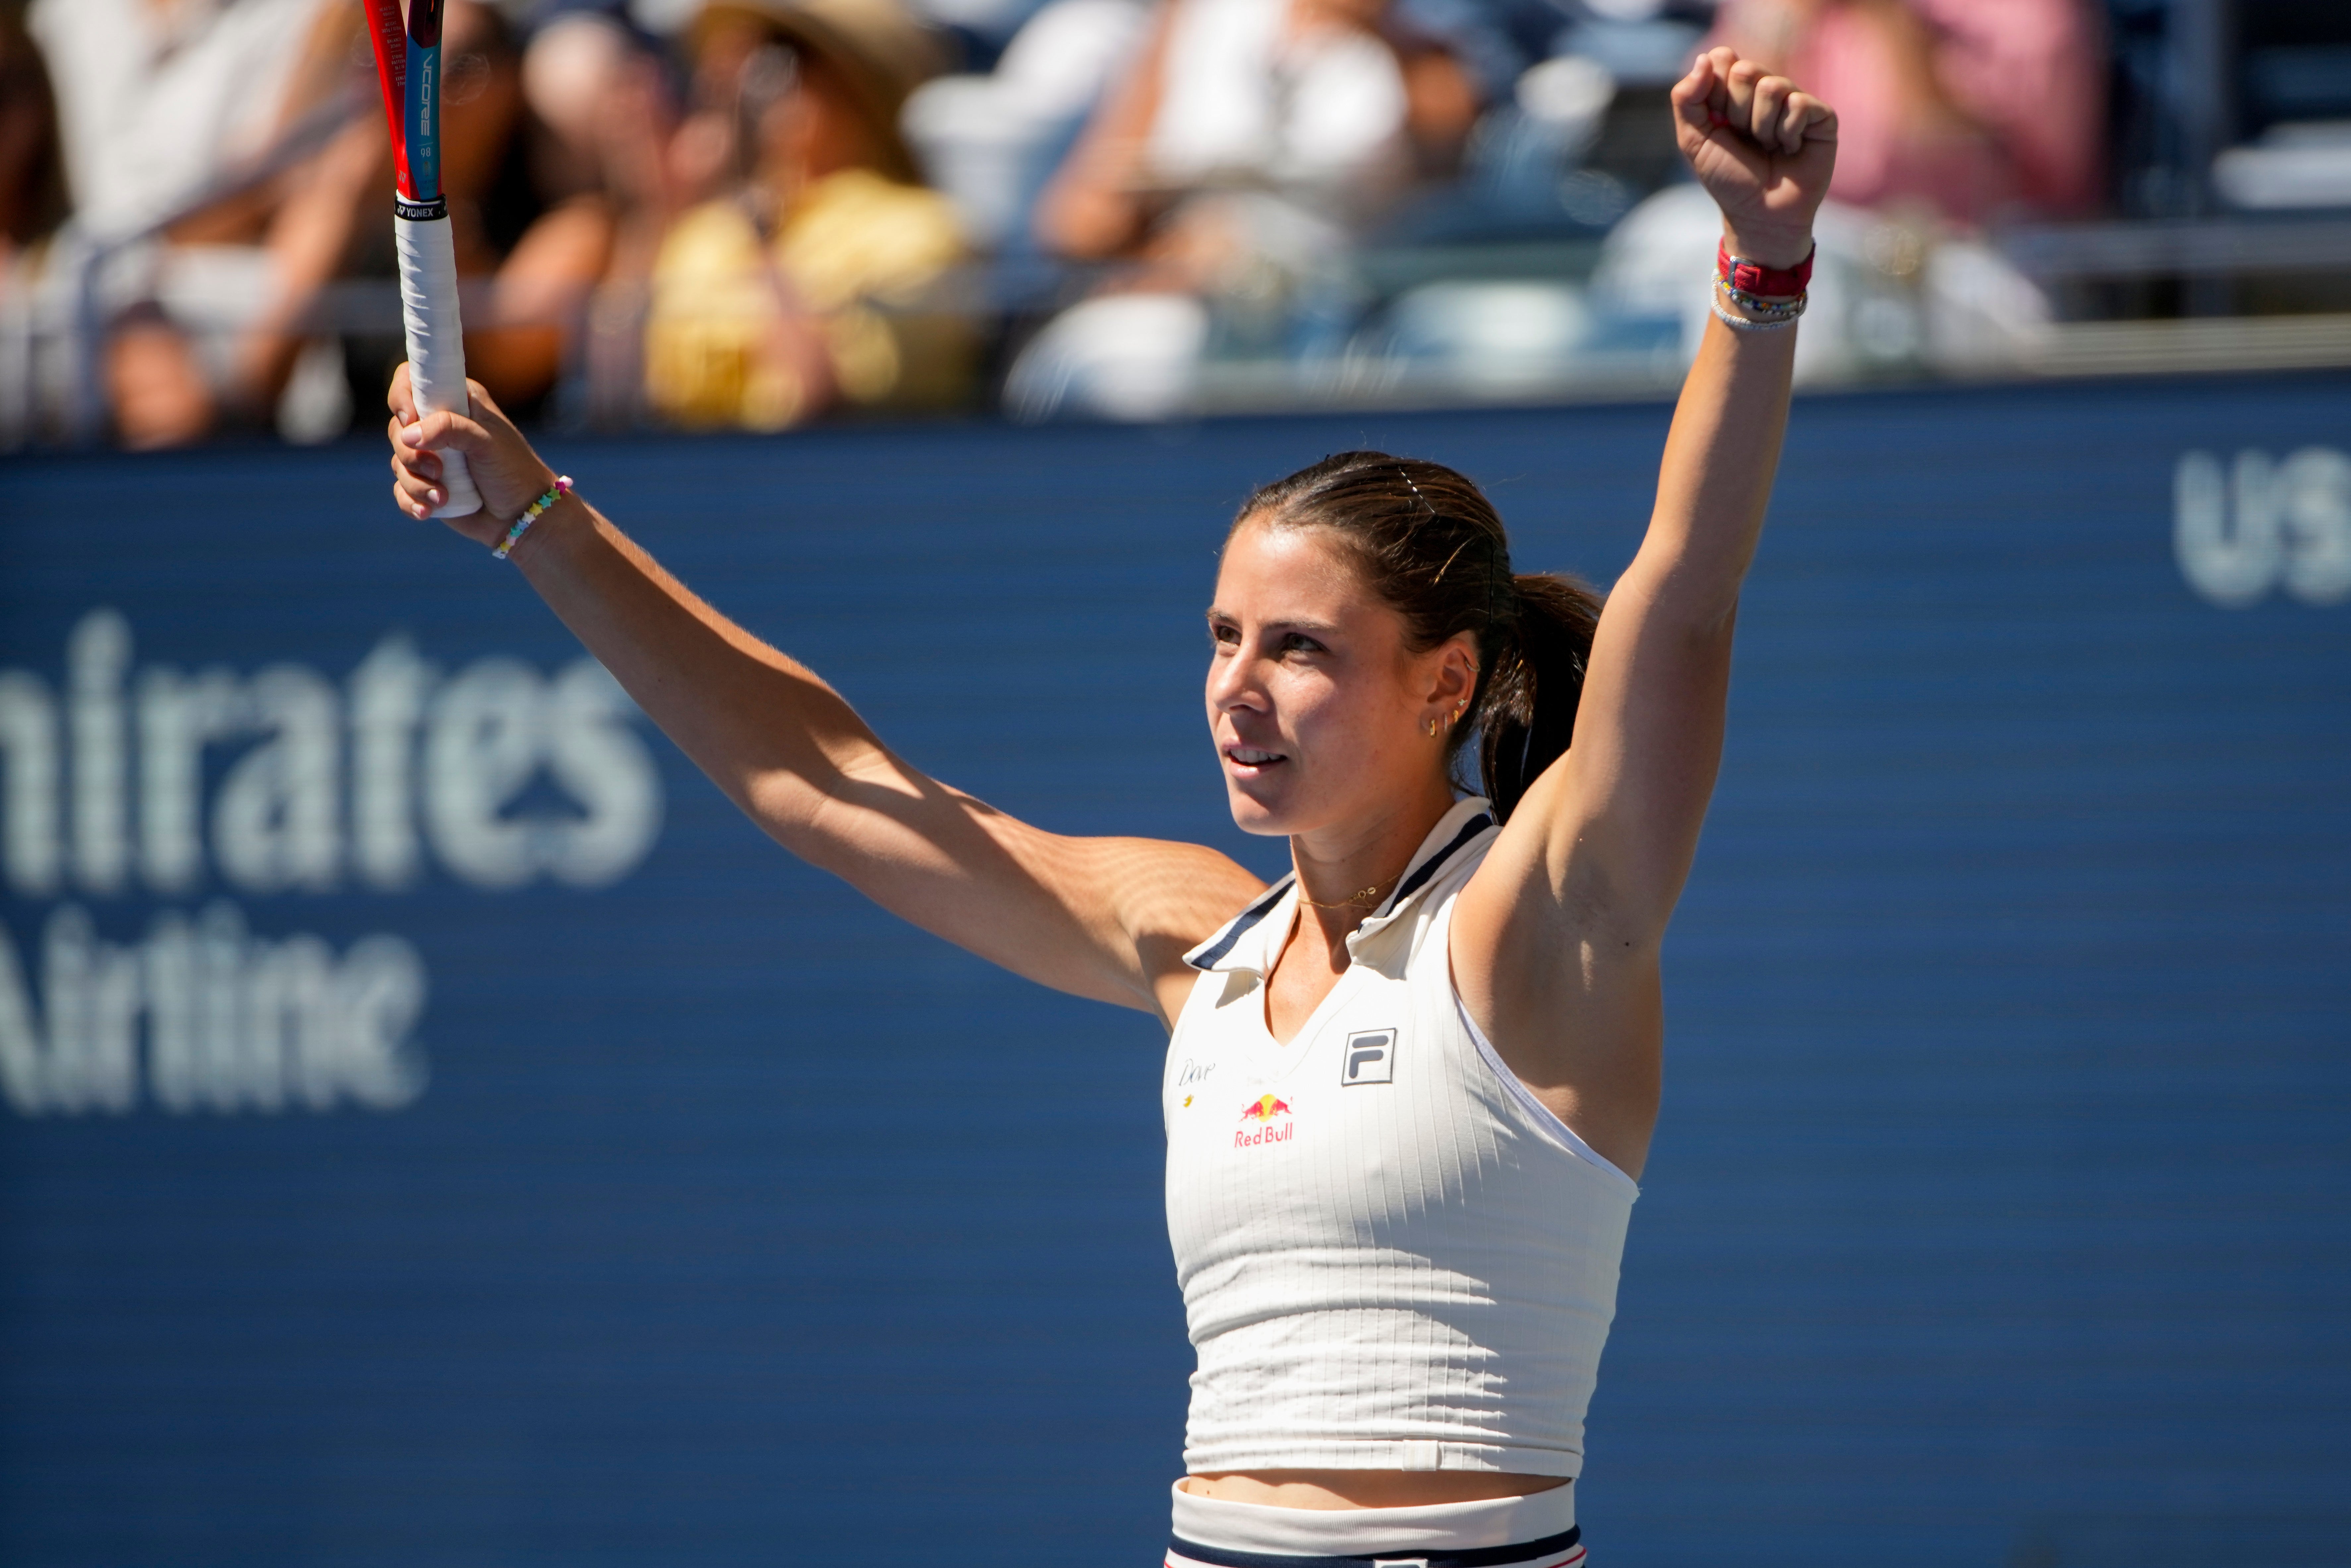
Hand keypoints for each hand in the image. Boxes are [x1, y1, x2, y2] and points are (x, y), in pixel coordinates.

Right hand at [385, 363, 557, 548]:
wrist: (523, 515)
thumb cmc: (513, 470)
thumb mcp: (487, 442)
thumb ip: (449, 428)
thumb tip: (408, 434)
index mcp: (457, 401)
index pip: (411, 381)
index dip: (401, 396)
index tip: (410, 419)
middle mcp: (440, 425)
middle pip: (398, 428)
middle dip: (411, 453)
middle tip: (437, 470)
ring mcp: (431, 456)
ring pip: (399, 462)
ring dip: (416, 483)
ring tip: (443, 497)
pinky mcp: (428, 485)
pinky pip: (401, 490)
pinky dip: (411, 501)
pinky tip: (429, 511)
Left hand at [1671, 46, 1836, 269]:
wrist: (1759, 214)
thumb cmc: (1729, 178)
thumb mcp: (1693, 140)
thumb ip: (1686, 99)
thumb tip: (1705, 58)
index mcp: (1735, 90)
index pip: (1723, 58)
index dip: (1715, 93)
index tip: (1719, 124)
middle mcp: (1766, 89)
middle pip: (1745, 70)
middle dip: (1736, 112)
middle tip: (1745, 139)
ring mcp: (1795, 100)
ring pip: (1772, 86)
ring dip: (1761, 127)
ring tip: (1768, 147)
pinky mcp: (1820, 115)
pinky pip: (1798, 105)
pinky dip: (1787, 134)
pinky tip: (1790, 150)